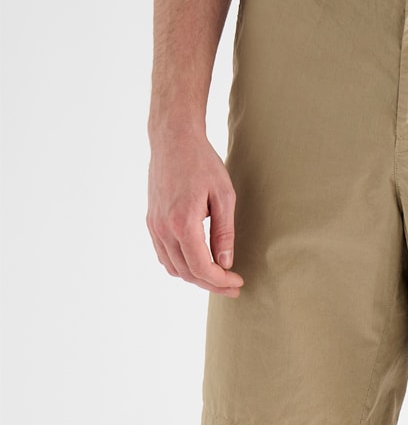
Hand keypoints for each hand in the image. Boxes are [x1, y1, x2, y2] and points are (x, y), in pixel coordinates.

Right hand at [146, 129, 243, 296]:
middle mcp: (164, 228)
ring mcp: (155, 226)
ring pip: (174, 268)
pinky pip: (164, 255)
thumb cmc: (202, 163)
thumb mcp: (224, 196)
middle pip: (187, 272)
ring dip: (196, 277)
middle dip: (212, 284)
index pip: (201, 267)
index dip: (221, 281)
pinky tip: (198, 263)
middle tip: (233, 285)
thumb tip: (225, 263)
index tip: (238, 281)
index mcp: (183, 222)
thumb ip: (224, 233)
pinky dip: (181, 266)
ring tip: (218, 277)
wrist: (173, 139)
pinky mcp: (151, 222)